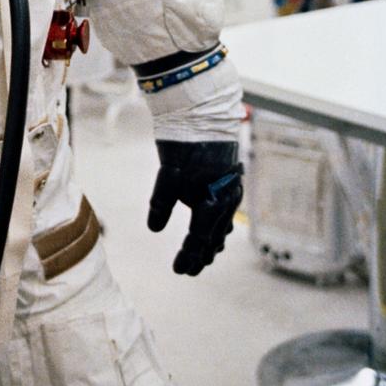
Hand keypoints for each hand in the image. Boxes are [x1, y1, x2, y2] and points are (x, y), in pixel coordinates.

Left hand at [148, 140, 242, 275]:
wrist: (205, 114)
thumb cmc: (184, 144)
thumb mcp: (168, 174)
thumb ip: (162, 203)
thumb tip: (154, 229)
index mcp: (212, 203)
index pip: (199, 239)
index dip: (188, 256)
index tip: (179, 271)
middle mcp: (227, 201)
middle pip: (213, 238)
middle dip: (201, 255)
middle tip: (189, 270)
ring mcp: (231, 191)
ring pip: (222, 226)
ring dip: (211, 243)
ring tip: (204, 257)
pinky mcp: (230, 181)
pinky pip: (226, 213)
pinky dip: (218, 226)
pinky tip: (216, 230)